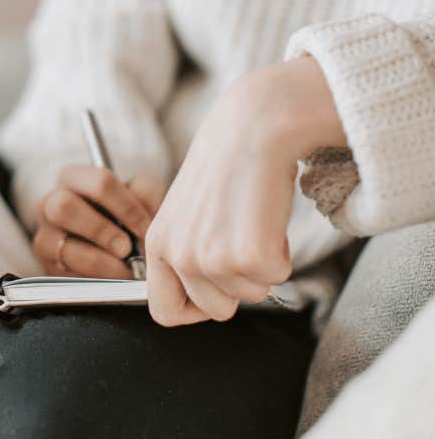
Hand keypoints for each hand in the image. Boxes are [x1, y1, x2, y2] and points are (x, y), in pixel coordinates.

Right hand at [33, 164, 166, 277]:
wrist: (119, 251)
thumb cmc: (127, 217)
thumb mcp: (141, 197)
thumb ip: (145, 192)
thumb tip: (141, 209)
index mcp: (74, 178)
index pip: (99, 182)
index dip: (127, 207)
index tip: (146, 228)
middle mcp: (51, 203)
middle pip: (64, 206)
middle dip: (101, 230)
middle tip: (126, 248)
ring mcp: (45, 236)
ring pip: (64, 247)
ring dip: (100, 262)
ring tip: (124, 270)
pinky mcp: (47, 267)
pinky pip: (65, 275)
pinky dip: (93, 280)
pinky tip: (110, 281)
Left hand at [143, 72, 298, 327]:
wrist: (252, 127)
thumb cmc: (226, 166)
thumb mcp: (187, 212)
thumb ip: (187, 252)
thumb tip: (205, 298)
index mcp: (157, 243)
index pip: (164, 311)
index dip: (195, 309)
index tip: (216, 290)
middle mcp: (178, 254)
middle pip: (216, 310)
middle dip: (238, 284)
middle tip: (241, 238)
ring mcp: (211, 258)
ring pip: (251, 295)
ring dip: (261, 264)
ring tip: (252, 219)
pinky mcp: (248, 255)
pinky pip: (278, 278)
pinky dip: (282, 252)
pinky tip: (267, 216)